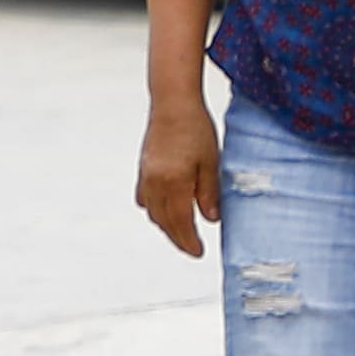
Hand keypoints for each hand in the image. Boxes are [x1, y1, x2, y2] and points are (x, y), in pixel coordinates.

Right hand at [136, 97, 221, 254]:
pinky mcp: (143, 170)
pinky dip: (155, 211)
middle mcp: (156, 183)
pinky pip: (146, 200)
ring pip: (154, 213)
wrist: (172, 103)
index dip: (189, 240)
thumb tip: (211, 219)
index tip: (198, 252)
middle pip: (165, 222)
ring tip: (182, 233)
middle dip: (178, 238)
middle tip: (192, 248)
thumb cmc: (196, 127)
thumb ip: (209, 192)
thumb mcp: (211, 161)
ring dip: (167, 226)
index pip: (181, 222)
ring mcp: (146, 177)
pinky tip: (166, 212)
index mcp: (175, 182)